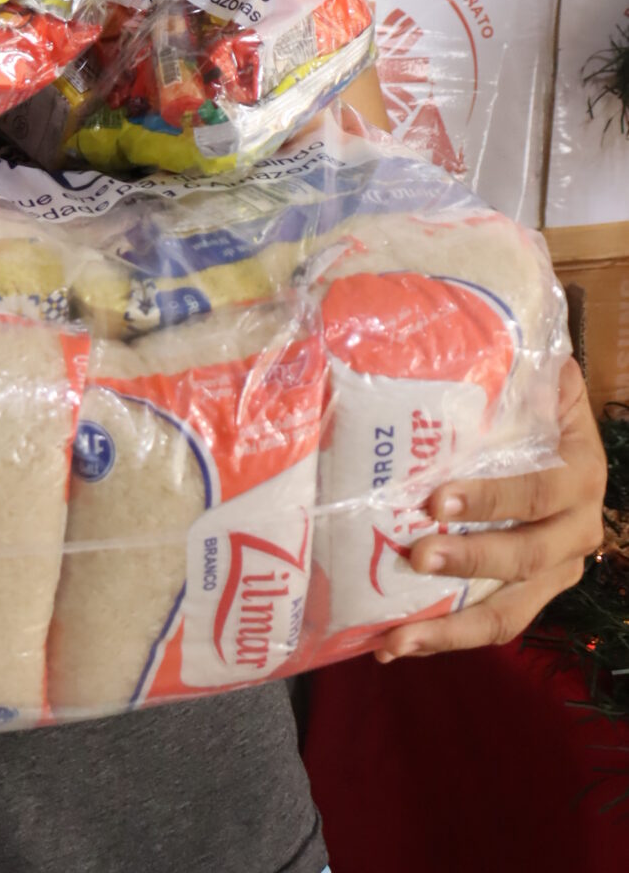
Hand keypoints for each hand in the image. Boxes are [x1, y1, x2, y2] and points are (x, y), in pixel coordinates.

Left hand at [375, 358, 606, 661]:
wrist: (574, 442)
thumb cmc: (542, 406)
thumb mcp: (545, 381)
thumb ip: (521, 364)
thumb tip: (470, 328)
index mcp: (580, 473)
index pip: (539, 492)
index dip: (492, 500)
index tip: (436, 500)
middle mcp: (578, 530)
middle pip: (526, 559)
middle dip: (469, 561)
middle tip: (413, 556)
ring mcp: (558, 573)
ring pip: (510, 613)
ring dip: (451, 629)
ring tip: (395, 640)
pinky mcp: (534, 598)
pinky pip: (494, 625)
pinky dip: (445, 638)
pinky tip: (393, 646)